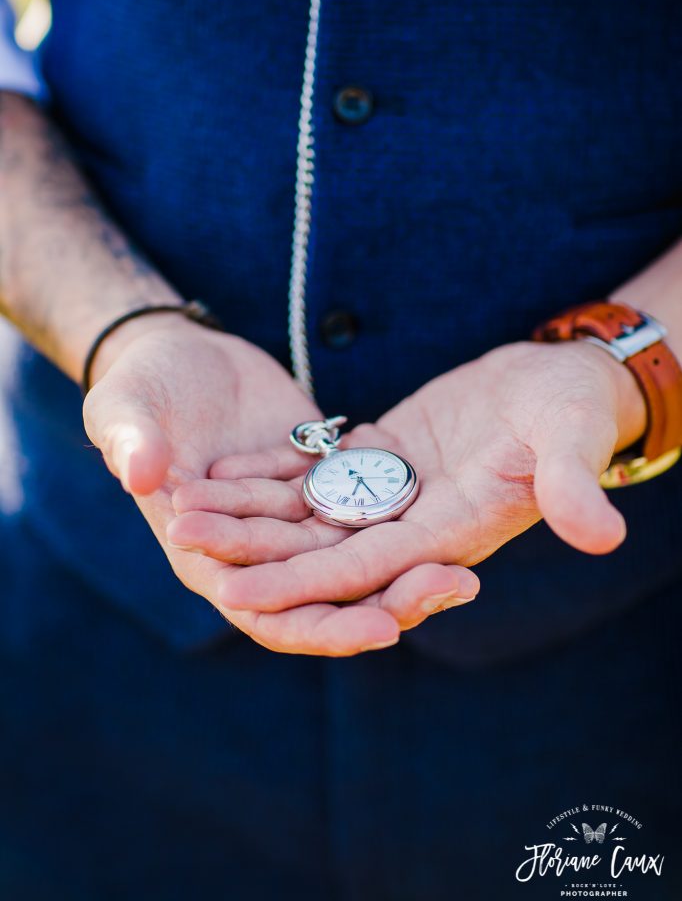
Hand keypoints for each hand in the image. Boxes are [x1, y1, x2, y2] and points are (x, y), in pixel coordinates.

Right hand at [82, 314, 478, 654]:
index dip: (324, 626)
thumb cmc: (140, 386)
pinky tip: (457, 511)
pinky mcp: (322, 480)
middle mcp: (258, 548)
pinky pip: (368, 508)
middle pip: (328, 594)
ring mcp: (295, 516)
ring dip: (410, 566)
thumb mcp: (126, 408)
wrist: (180, 354)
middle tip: (454, 587)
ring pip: (357, 557)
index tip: (382, 629)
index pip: (268, 612)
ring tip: (469, 569)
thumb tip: (142, 475)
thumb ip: (132, 441)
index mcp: (204, 553)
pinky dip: (403, 516)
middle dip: (390, 600)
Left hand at [168, 339, 645, 619]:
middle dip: (253, 549)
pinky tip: (221, 467)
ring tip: (185, 504)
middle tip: (184, 538)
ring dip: (250, 511)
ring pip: (310, 511)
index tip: (239, 596)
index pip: (366, 568)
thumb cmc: (577, 408)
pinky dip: (272, 471)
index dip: (303, 584)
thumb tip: (602, 534)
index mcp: (454, 530)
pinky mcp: (386, 455)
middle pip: (322, 546)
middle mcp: (417, 521)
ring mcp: (397, 490)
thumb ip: (573, 483)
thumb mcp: (574, 438)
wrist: (565, 379)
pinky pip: (319, 471)